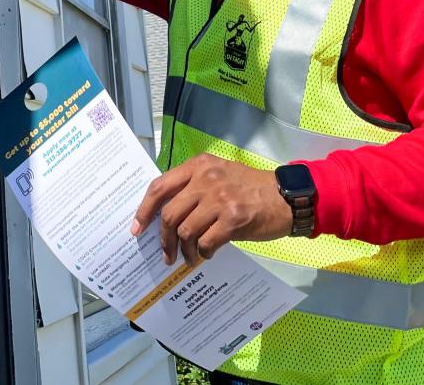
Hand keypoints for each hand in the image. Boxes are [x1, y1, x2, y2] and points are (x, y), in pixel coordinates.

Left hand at [130, 154, 292, 265]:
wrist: (286, 197)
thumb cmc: (251, 188)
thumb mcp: (220, 174)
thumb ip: (194, 186)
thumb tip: (167, 214)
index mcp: (200, 165)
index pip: (160, 186)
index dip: (144, 210)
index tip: (137, 228)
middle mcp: (206, 179)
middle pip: (169, 214)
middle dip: (163, 239)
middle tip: (166, 253)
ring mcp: (219, 198)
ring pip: (185, 231)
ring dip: (184, 250)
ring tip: (189, 258)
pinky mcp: (233, 219)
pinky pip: (205, 243)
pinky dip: (202, 254)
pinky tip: (206, 255)